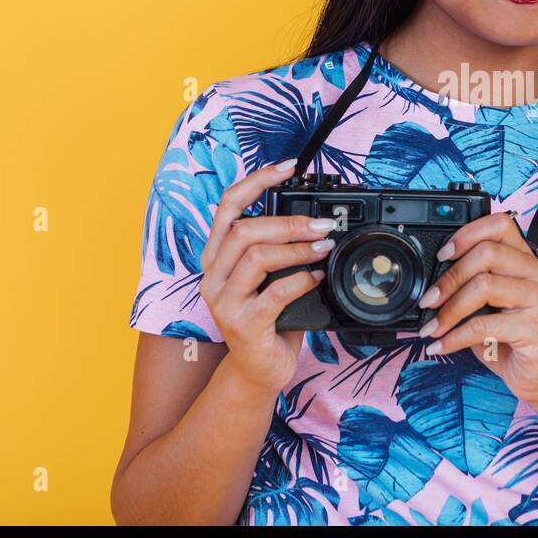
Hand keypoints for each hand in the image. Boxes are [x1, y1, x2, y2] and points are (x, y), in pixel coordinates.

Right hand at [197, 158, 337, 396]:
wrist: (258, 370)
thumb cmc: (267, 318)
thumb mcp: (267, 278)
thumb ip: (276, 249)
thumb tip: (314, 220)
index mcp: (217, 256)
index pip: (227, 205)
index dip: (257, 181)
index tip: (288, 167)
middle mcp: (214, 275)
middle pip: (244, 230)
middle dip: (288, 221)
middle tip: (323, 224)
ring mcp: (224, 301)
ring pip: (256, 257)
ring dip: (297, 248)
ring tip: (323, 247)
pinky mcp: (243, 325)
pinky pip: (274, 294)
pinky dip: (301, 280)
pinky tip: (317, 278)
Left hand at [416, 211, 537, 407]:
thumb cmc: (510, 337)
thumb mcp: (489, 305)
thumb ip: (472, 284)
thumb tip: (431, 282)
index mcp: (526, 260)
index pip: (500, 224)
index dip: (467, 234)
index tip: (442, 255)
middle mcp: (536, 273)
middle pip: (486, 254)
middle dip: (449, 278)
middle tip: (428, 300)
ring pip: (484, 286)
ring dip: (449, 310)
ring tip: (432, 327)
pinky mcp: (534, 327)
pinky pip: (484, 325)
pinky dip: (455, 337)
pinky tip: (442, 345)